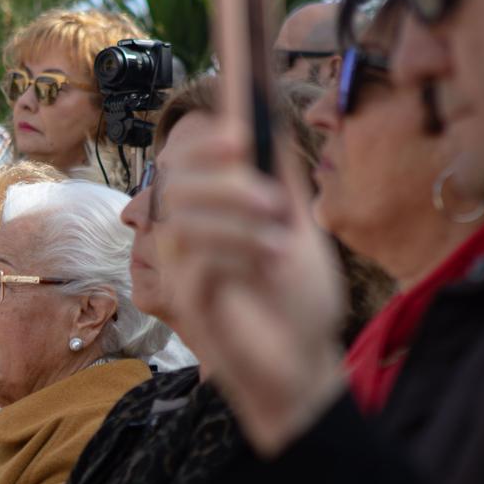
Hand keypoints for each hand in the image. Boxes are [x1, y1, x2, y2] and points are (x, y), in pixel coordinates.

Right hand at [153, 112, 347, 456]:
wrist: (305, 365)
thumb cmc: (300, 302)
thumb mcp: (302, 233)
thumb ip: (284, 183)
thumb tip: (271, 120)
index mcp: (219, 212)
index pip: (193, 159)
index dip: (206, 135)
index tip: (237, 118)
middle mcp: (193, 234)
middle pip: (178, 180)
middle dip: (224, 176)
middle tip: (271, 194)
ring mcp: (185, 267)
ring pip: (182, 216)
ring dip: (237, 219)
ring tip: (280, 241)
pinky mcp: (186, 299)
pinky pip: (195, 258)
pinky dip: (235, 251)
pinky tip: (267, 264)